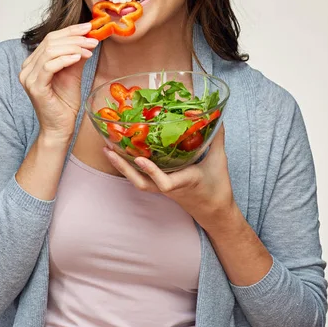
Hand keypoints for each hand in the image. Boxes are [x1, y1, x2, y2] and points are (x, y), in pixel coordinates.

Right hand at [19, 23, 98, 141]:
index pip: (51, 39)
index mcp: (34, 62)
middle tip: (93, 39)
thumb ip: (77, 56)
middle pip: (50, 42)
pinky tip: (79, 57)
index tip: (89, 27)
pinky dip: (65, 59)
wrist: (60, 127)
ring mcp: (28, 77)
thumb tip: (88, 38)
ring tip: (90, 49)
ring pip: (49, 51)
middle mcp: (27, 68)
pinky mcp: (34, 87)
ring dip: (73, 47)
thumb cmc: (65, 103)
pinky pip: (49, 66)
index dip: (70, 31)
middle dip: (75, 38)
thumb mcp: (73, 73)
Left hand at [104, 124, 234, 230]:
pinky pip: (143, 179)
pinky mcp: (161, 187)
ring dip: (122, 167)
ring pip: (139, 182)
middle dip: (124, 168)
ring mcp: (164, 189)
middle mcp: (170, 187)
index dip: (152, 172)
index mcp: (185, 181)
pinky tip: (122, 154)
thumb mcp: (219, 160)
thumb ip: (216, 138)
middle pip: (142, 183)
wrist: (214, 211)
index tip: (140, 159)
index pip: (166, 183)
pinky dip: (130, 167)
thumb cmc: (217, 187)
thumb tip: (216, 115)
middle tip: (109, 150)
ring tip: (108, 150)